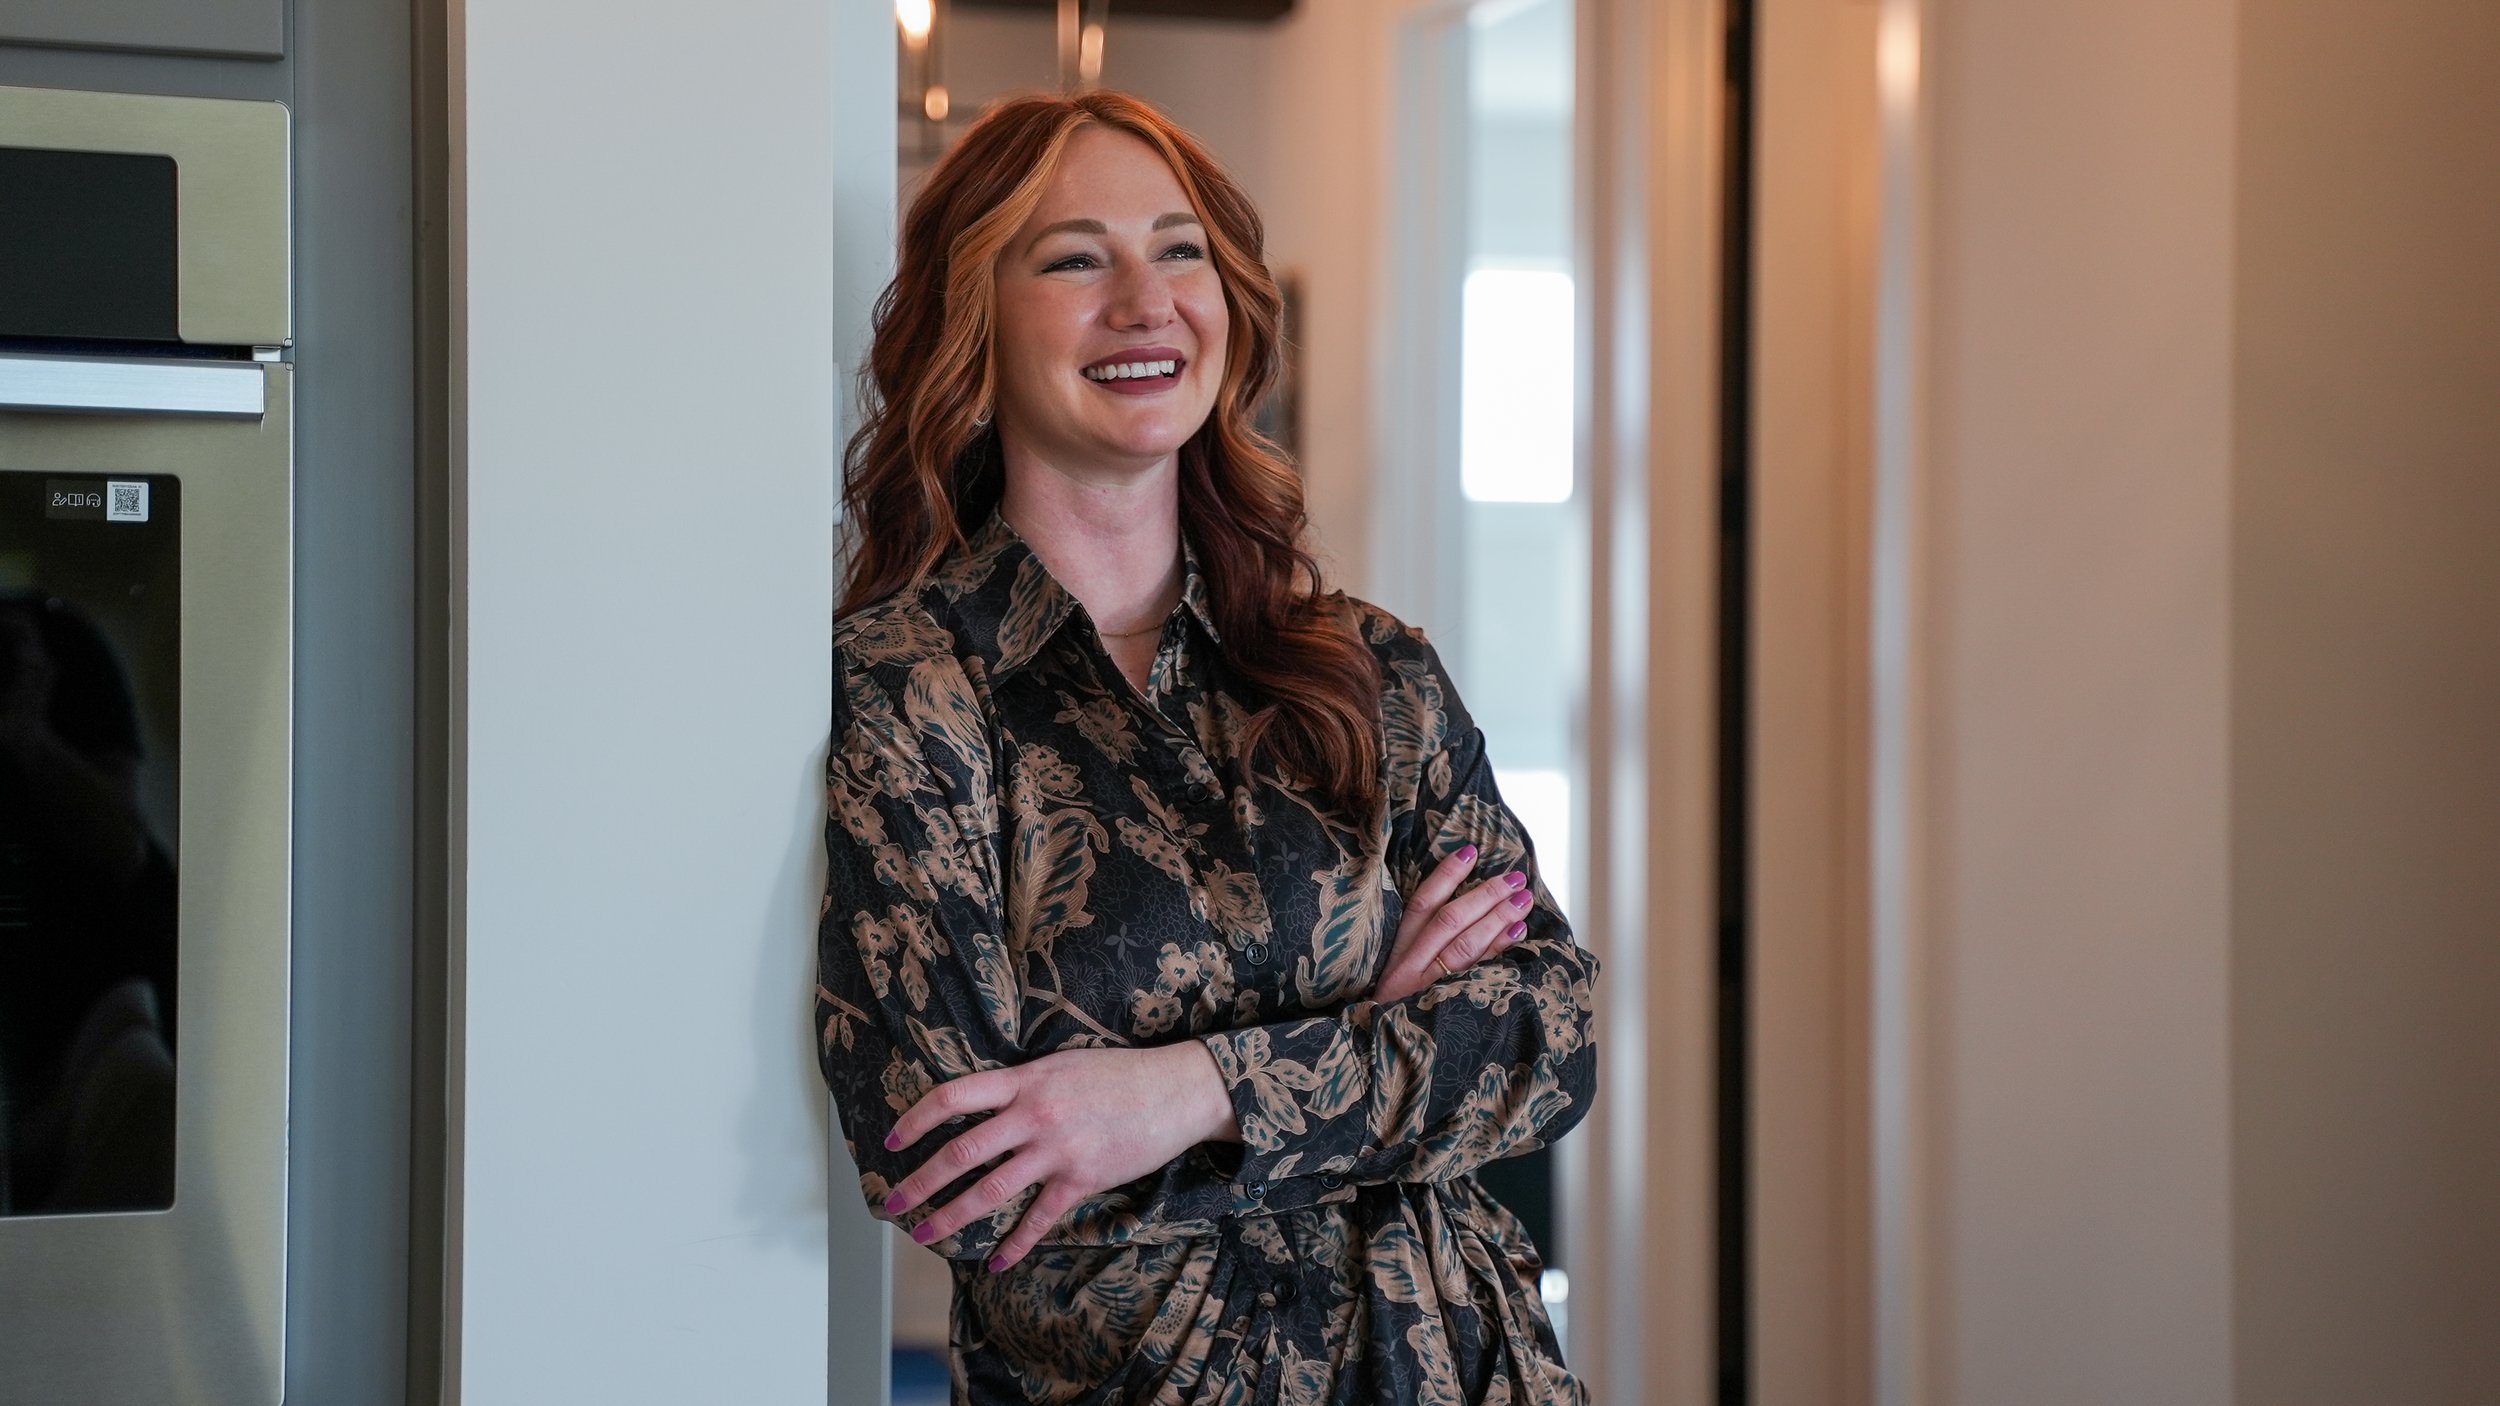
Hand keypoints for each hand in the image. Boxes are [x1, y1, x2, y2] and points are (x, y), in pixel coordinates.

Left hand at [881, 1040, 1235, 1271]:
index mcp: (1023, 1080)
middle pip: (960, 1152)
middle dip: (919, 1182)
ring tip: (925, 1234)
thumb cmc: (1119, 1073)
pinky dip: (1015, 1244)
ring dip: (951, 1216)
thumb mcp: (1060, 1064)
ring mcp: (1057, 1149)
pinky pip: (1039, 1218)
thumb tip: (984, 1102)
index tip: (891, 1142)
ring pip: (990, 1191)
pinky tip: (995, 1262)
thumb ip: (1021, 1083)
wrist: (1176, 1089)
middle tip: (891, 1204)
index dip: (915, 1120)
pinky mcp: (1083, 1178)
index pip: (952, 1097)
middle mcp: (1033, 1114)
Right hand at [1373, 844, 1532, 1004]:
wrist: (1380, 1061)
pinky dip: (1498, 951)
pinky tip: (1518, 932)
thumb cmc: (1395, 1012)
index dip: (1445, 876)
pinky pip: (1476, 975)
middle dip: (1484, 896)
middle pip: (1449, 921)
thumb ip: (1421, 946)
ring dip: (1497, 919)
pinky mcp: (1444, 1009)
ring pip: (1464, 946)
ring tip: (1523, 900)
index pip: (1421, 904)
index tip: (1470, 851)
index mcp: (1396, 953)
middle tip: (1515, 877)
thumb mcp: (1397, 976)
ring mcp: (1426, 989)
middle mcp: (1409, 967)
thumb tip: (1467, 908)